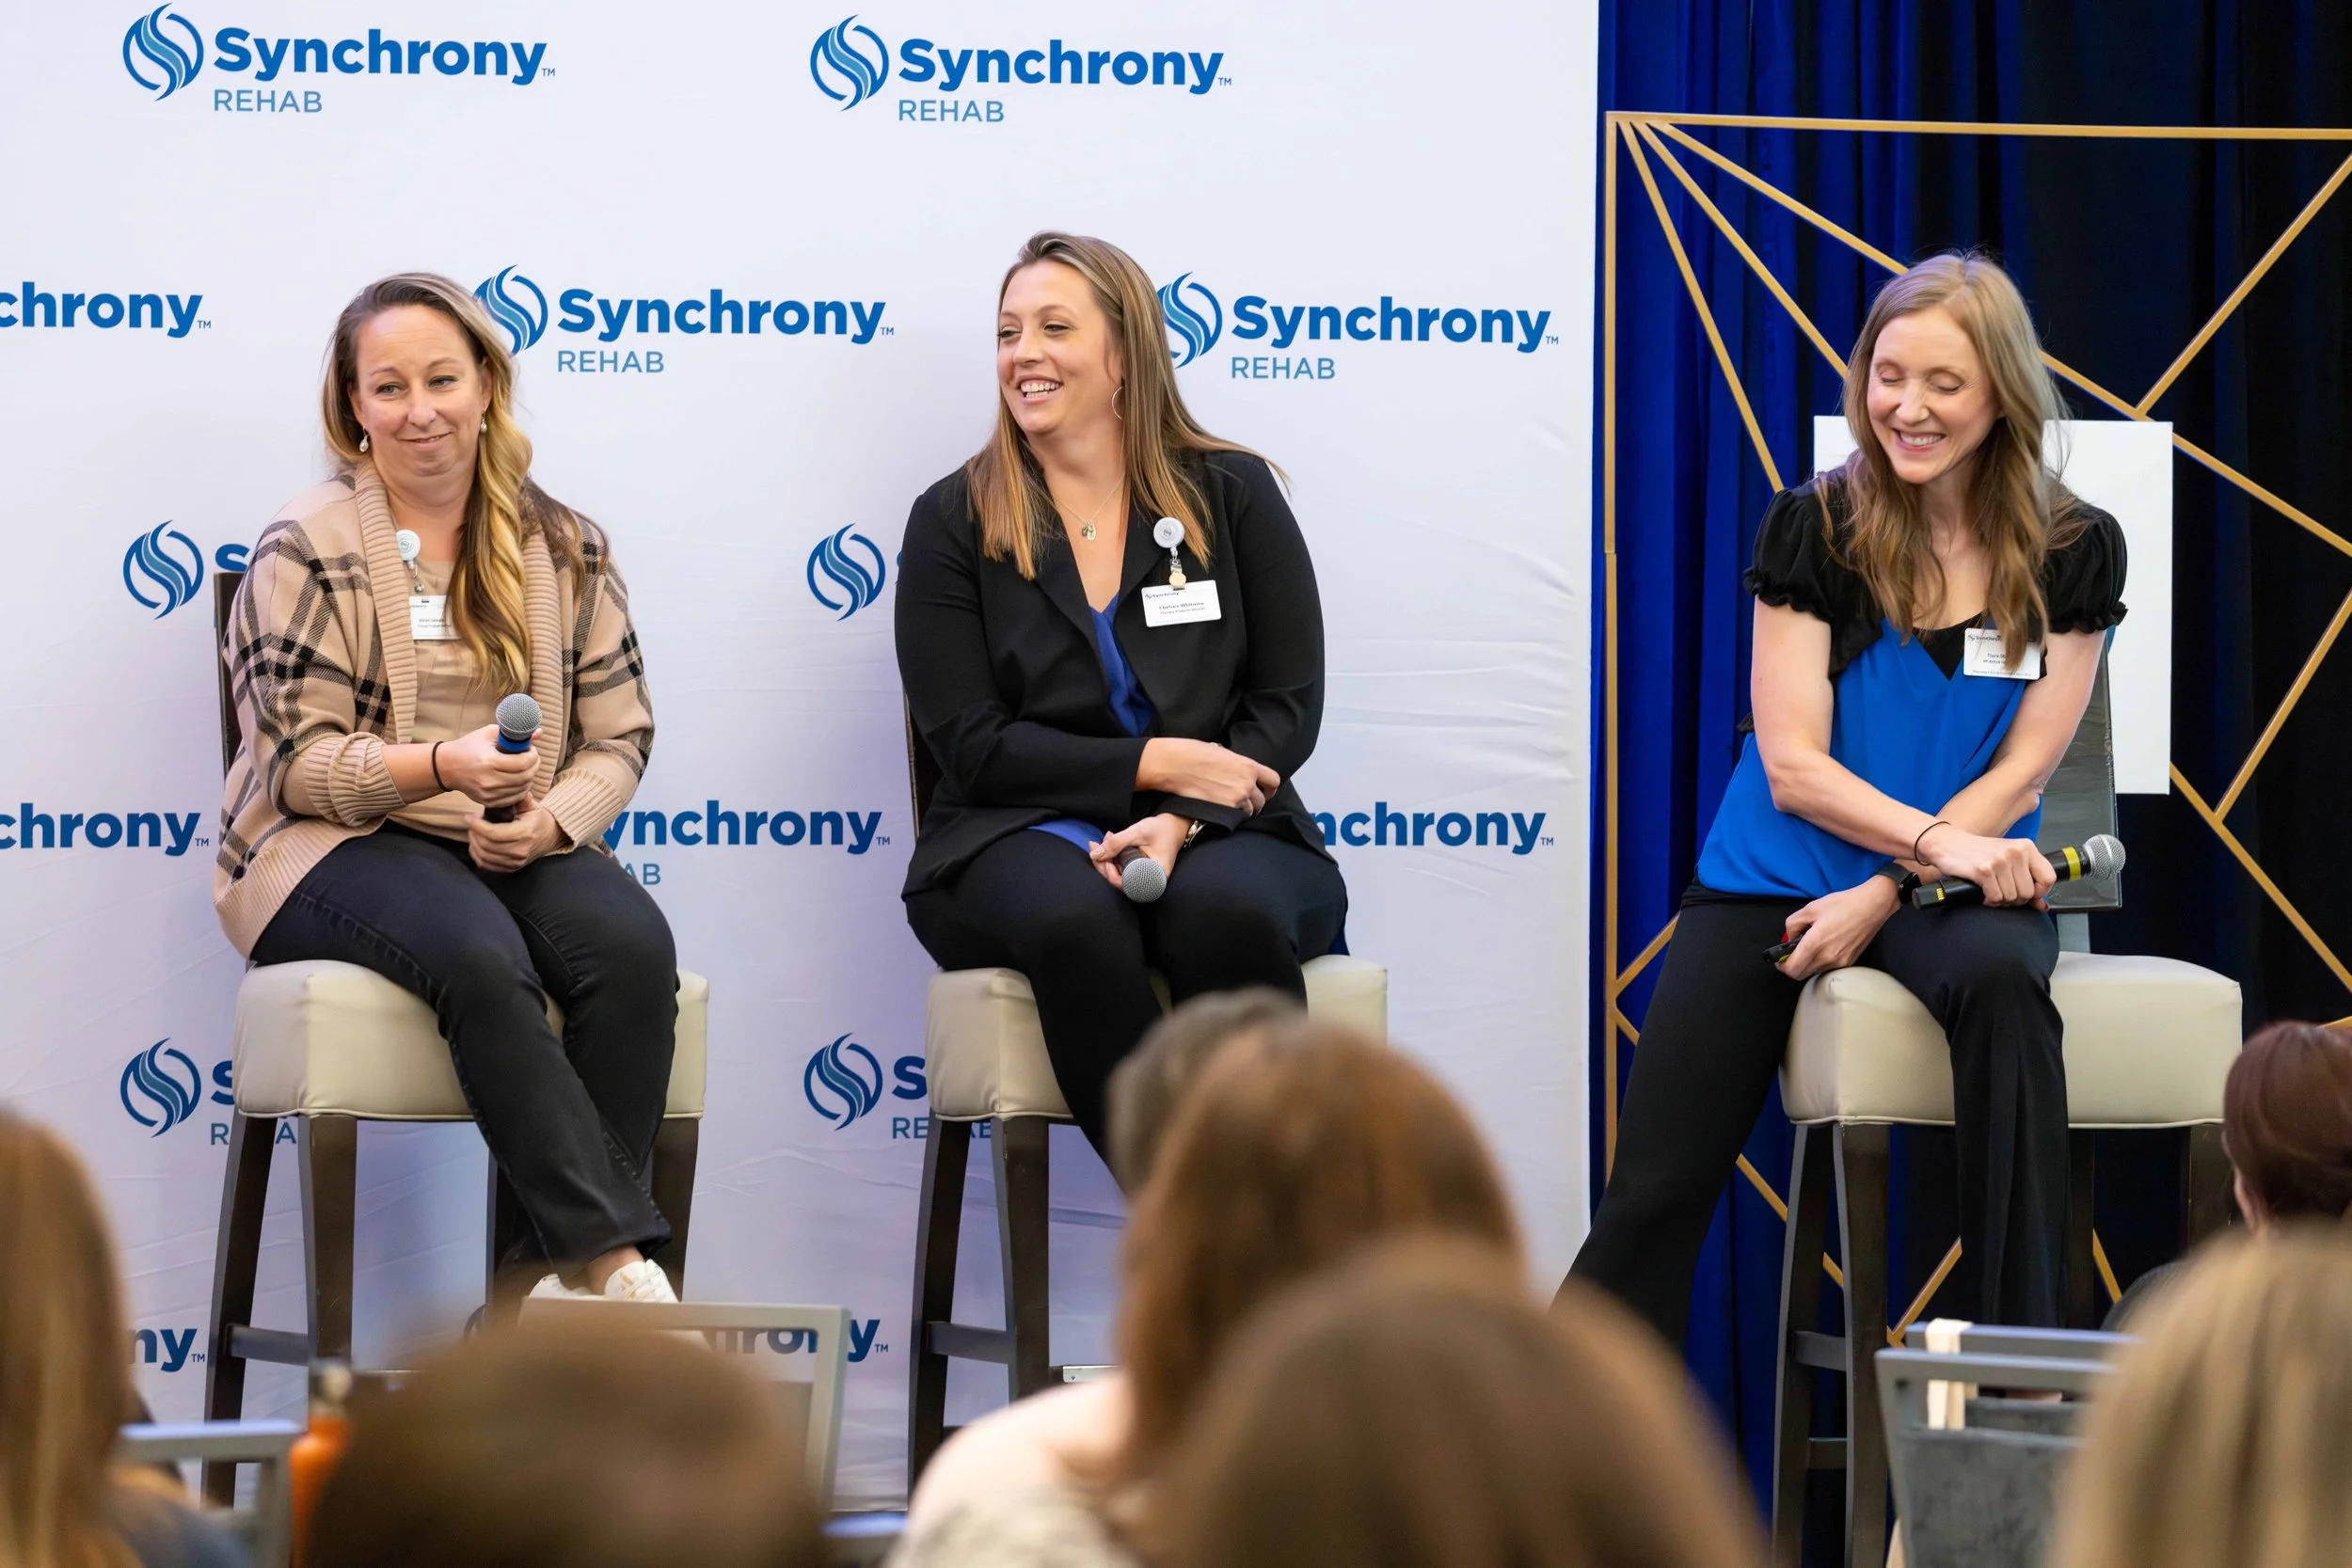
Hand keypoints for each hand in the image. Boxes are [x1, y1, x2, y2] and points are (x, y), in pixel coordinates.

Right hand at [437, 723, 538, 807]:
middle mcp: (488, 780)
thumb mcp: (489, 734)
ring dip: (529, 777)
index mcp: (489, 761)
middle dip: (534, 765)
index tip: (531, 749)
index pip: (523, 762)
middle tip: (531, 758)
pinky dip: (520, 789)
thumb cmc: (469, 747)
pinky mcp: (487, 802)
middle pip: (525, 776)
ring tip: (525, 767)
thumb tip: (540, 733)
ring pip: (522, 788)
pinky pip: (514, 798)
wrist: (447, 767)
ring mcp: (488, 793)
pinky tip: (518, 779)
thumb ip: (515, 734)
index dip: (533, 755)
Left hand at [469, 796, 565, 872]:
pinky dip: (477, 855)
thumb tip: (512, 791)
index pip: (494, 833)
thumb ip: (521, 799)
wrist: (550, 836)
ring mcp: (516, 861)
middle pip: (486, 845)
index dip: (477, 825)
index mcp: (525, 833)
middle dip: (474, 832)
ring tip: (475, 832)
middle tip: (472, 822)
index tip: (468, 817)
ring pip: (484, 856)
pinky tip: (477, 844)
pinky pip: (486, 865)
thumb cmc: (538, 819)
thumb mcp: (532, 806)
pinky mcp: (511, 868)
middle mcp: (521, 850)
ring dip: (474, 843)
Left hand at [1088, 813, 1190, 891]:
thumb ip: (1116, 843)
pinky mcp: (1138, 869)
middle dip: (1103, 863)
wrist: (1175, 826)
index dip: (1110, 874)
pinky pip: (1122, 867)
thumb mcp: (1138, 831)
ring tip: (1103, 839)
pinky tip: (1109, 840)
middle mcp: (1148, 879)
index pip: (1126, 884)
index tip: (1102, 857)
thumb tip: (1094, 855)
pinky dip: (1113, 855)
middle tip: (1094, 845)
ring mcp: (1143, 875)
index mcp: (1154, 875)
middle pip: (1118, 880)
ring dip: (1106, 857)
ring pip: (1118, 873)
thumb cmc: (1162, 828)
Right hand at [1139, 739, 1278, 815]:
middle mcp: (1247, 783)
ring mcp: (1236, 798)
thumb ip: (1237, 764)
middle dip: (1254, 803)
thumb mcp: (1223, 752)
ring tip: (1229, 806)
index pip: (1273, 781)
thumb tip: (1239, 770)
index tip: (1264, 792)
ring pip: (1249, 812)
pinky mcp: (1224, 810)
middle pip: (1261, 801)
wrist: (1175, 764)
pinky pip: (1234, 818)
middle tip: (1242, 803)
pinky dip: (1230, 816)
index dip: (1270, 789)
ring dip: (1241, 811)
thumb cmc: (1194, 753)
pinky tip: (1220, 810)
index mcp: (1249, 765)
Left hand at [1777, 877, 1900, 980]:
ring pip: (1815, 972)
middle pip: (1801, 974)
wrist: (1872, 906)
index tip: (1780, 958)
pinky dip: (1820, 962)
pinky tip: (1824, 947)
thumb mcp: (1810, 908)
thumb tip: (1790, 938)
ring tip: (1810, 946)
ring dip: (1807, 964)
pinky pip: (1828, 968)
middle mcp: (1827, 959)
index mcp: (1815, 945)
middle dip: (1792, 966)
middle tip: (1792, 952)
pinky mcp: (1850, 962)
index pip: (1792, 969)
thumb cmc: (1841, 904)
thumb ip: (1793, 925)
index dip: (1782, 966)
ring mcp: (1840, 963)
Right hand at [1915, 824, 2054, 906]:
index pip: (2048, 878)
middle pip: (2028, 893)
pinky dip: (1988, 900)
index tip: (2028, 894)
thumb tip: (2042, 905)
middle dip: (2015, 899)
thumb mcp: (2007, 860)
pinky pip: (1995, 898)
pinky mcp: (1984, 870)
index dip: (2040, 892)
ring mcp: (2000, 860)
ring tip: (1990, 889)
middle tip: (2002, 891)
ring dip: (2000, 900)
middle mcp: (2016, 851)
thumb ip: (2027, 880)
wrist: (1947, 844)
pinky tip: (1982, 891)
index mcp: (2026, 847)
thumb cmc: (1977, 852)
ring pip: (2012, 898)